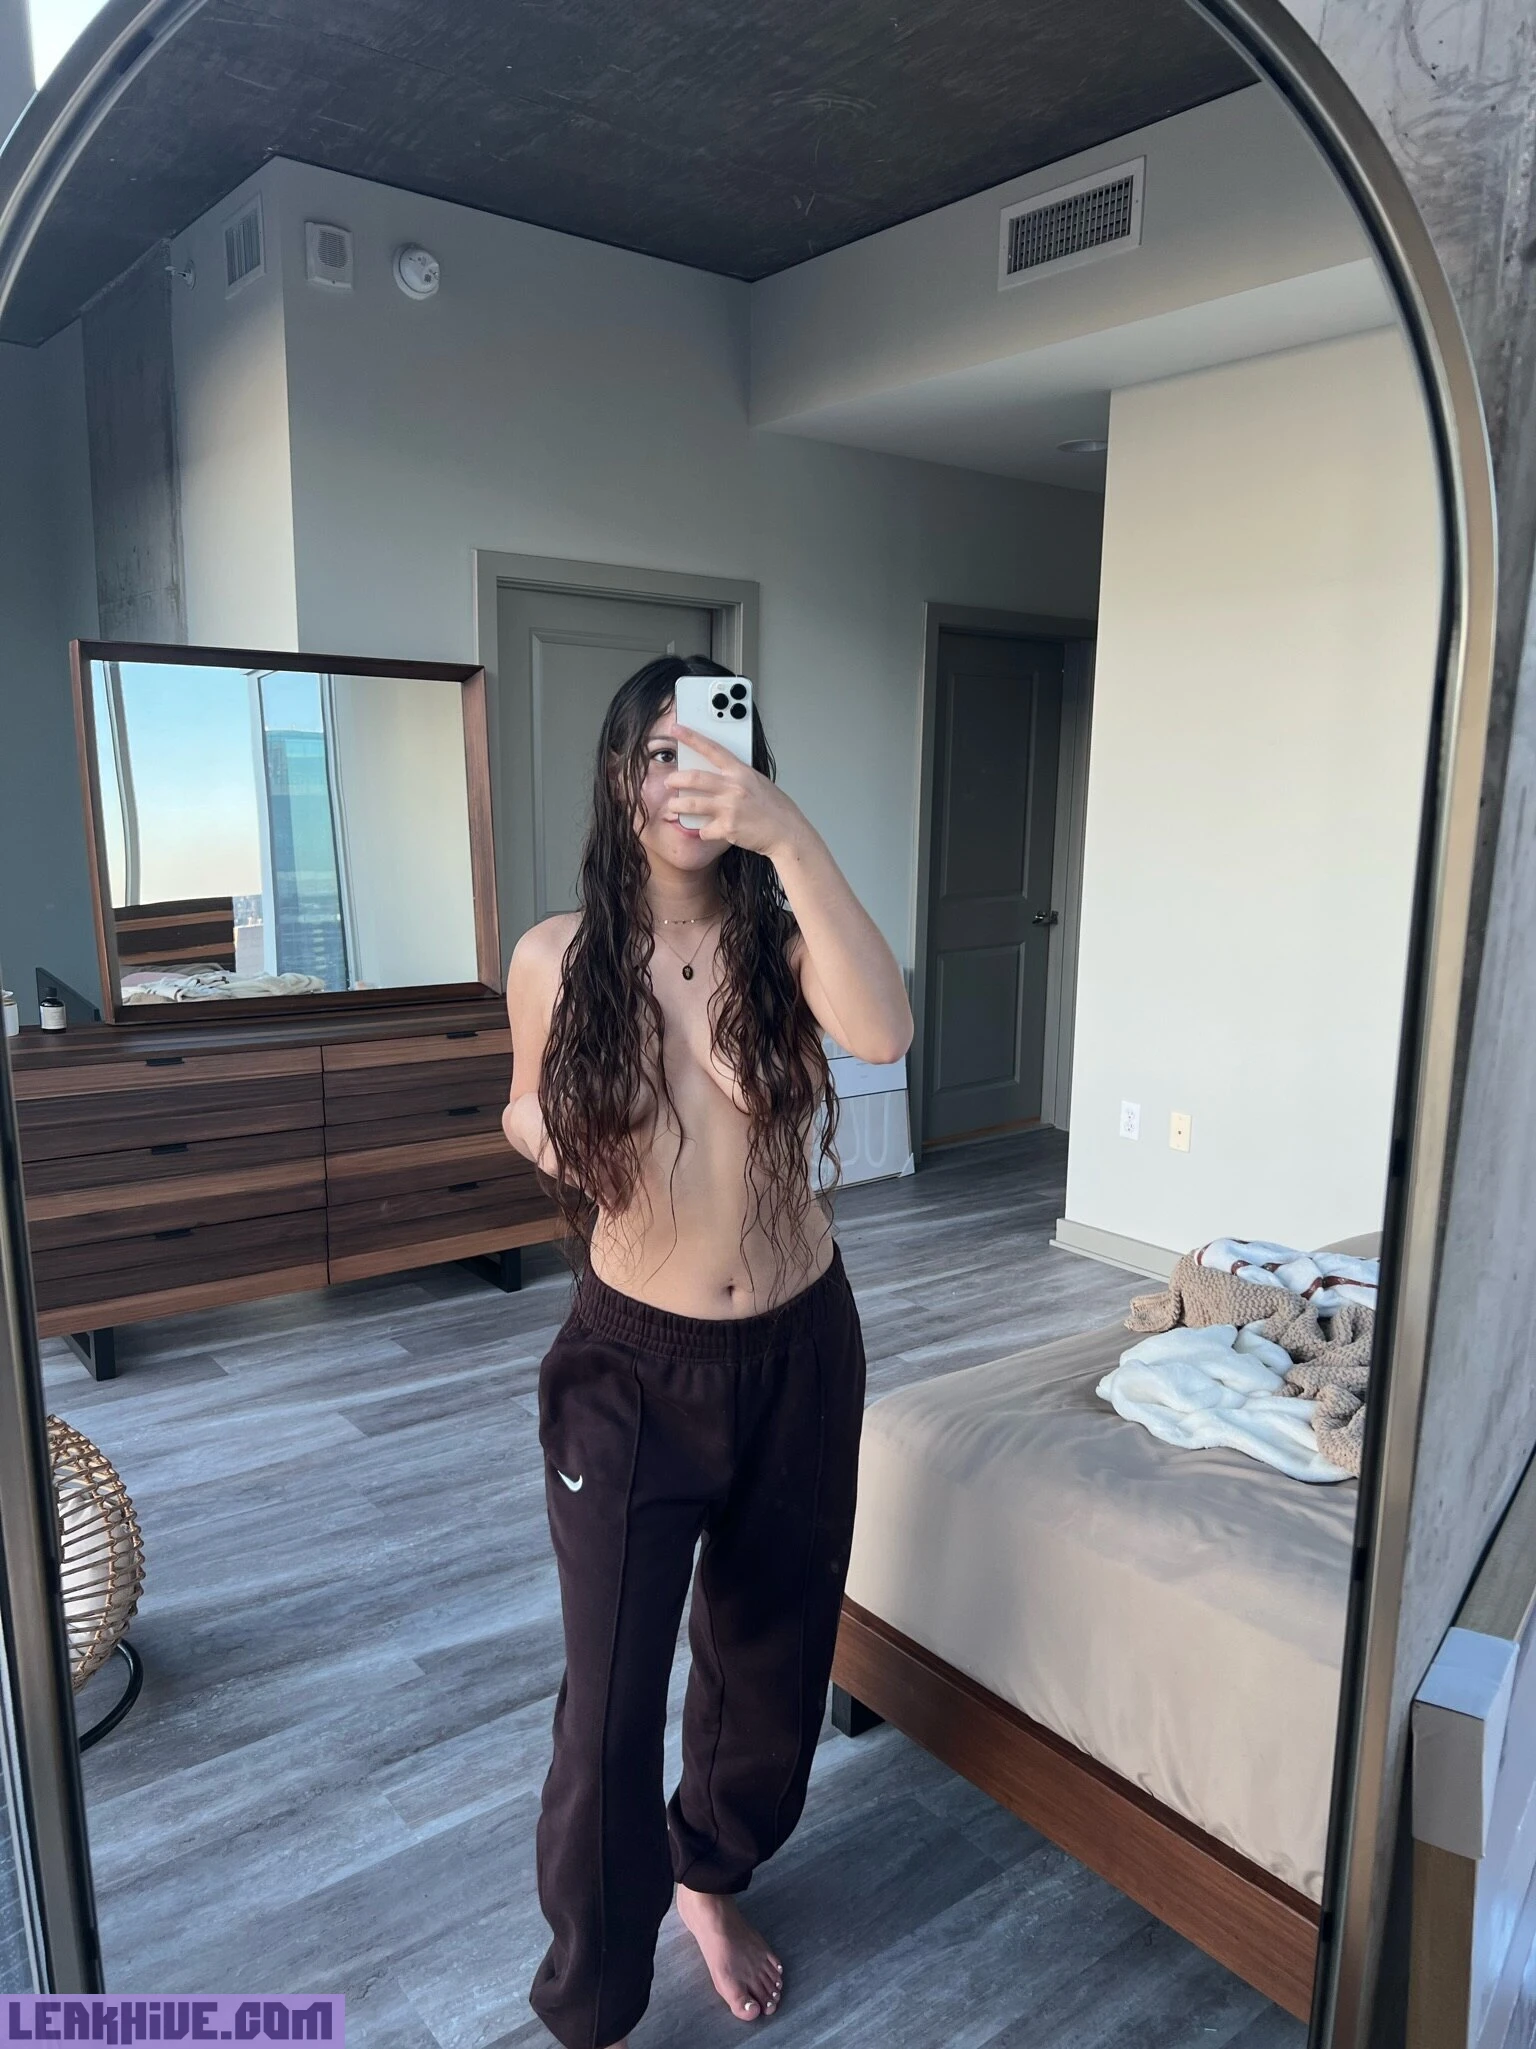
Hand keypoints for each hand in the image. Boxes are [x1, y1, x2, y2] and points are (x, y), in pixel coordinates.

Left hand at [665, 724, 806, 857]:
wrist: (787, 832)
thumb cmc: (776, 809)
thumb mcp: (758, 783)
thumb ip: (738, 777)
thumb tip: (719, 776)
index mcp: (741, 772)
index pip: (712, 748)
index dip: (691, 737)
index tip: (676, 729)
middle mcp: (733, 787)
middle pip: (694, 778)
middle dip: (675, 779)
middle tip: (669, 781)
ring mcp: (729, 807)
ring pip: (692, 804)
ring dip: (677, 806)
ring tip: (672, 807)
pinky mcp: (727, 828)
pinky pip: (704, 829)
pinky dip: (703, 831)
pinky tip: (708, 831)